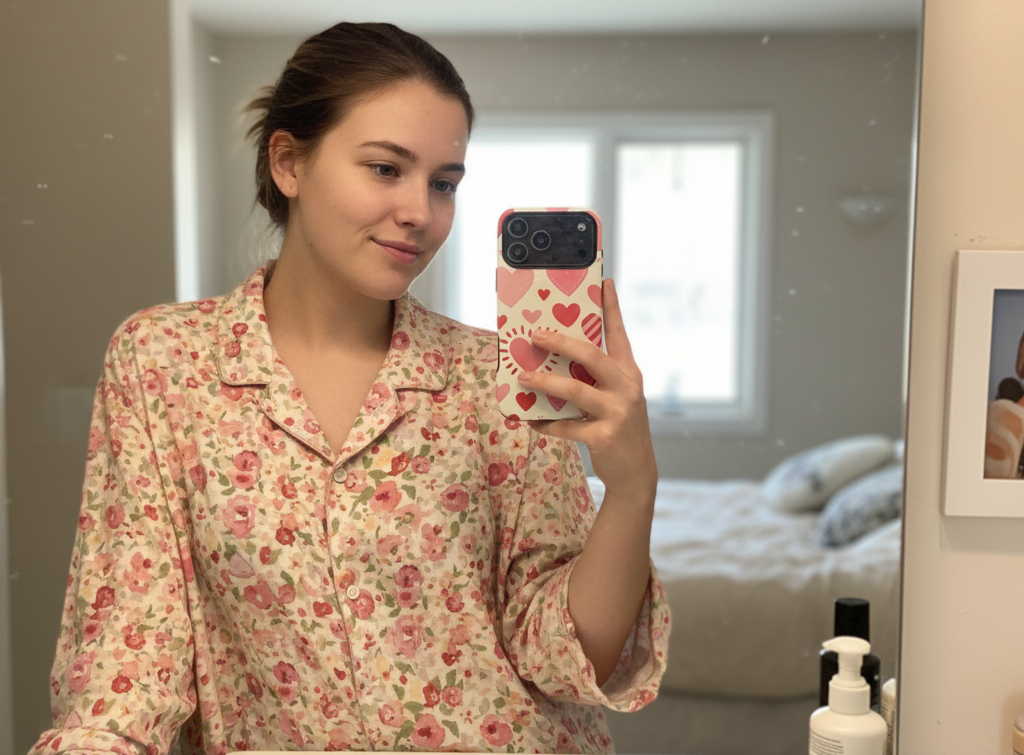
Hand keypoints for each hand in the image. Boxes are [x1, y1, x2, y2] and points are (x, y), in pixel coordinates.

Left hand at [517, 278, 656, 498]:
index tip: (604, 282)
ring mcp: (617, 412)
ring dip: (544, 383)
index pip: (620, 333)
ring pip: (574, 391)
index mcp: (629, 372)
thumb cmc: (619, 427)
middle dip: (561, 342)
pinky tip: (529, 419)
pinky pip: (566, 426)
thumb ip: (595, 378)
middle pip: (591, 356)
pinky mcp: (603, 437)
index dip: (612, 307)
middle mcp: (627, 387)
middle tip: (535, 335)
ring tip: (522, 376)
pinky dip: (544, 423)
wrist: (637, 471)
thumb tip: (555, 360)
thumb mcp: (616, 397)